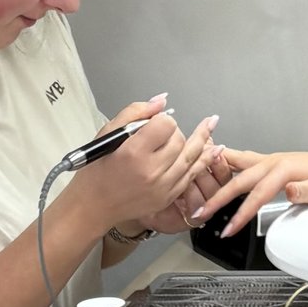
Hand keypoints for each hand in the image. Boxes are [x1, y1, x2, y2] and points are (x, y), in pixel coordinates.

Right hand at [73, 104, 219, 239]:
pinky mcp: (167, 197)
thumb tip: (162, 101)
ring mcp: (162, 187)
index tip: (154, 122)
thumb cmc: (97, 168)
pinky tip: (213, 148)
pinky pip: (191, 175)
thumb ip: (135, 112)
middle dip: (174, 131)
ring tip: (211, 123)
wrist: (94, 205)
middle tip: (162, 132)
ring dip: (199, 140)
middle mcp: (151, 171)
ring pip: (191, 157)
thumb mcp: (108, 133)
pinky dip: (202, 161)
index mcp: (134, 153)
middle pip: (179, 140)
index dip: (161, 120)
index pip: (165, 125)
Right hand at [202, 144, 307, 237]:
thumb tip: (288, 190)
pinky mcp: (271, 163)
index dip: (240, 213)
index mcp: (282, 170)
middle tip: (200, 213)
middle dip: (217, 198)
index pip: (255, 195)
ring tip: (193, 176)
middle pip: (238, 181)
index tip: (228, 228)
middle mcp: (272, 162)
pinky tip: (218, 161)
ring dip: (216, 174)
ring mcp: (270, 160)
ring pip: (236, 165)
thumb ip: (304, 191)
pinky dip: (227, 162)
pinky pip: (243, 161)